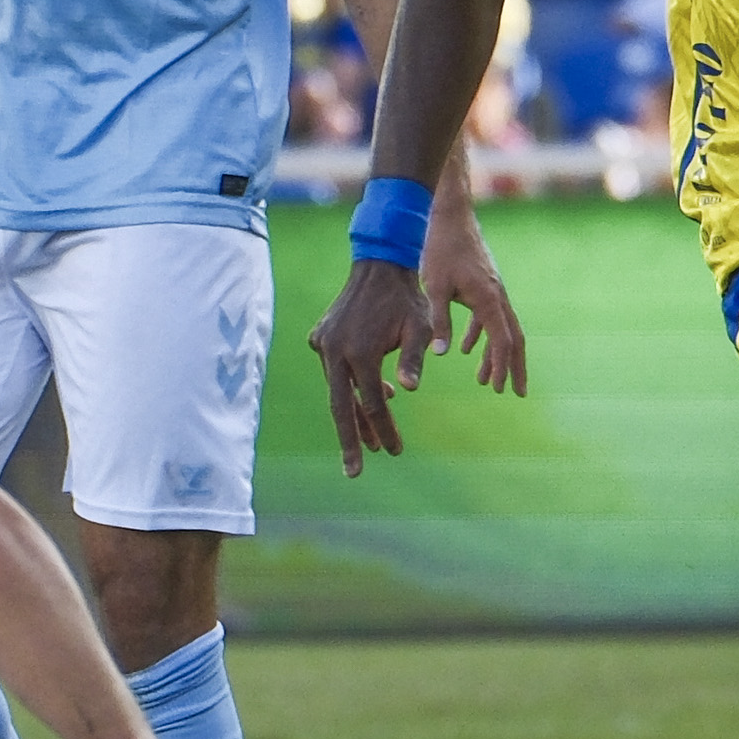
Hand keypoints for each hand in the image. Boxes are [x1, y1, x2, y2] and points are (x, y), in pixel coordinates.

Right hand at [307, 257, 431, 473]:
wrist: (377, 266)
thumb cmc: (406, 299)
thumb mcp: (419, 328)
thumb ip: (414, 359)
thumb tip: (407, 391)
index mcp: (360, 352)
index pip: (373, 403)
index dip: (385, 430)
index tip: (394, 452)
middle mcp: (335, 351)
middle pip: (342, 407)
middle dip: (350, 442)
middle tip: (355, 472)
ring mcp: (323, 345)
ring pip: (338, 390)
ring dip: (356, 413)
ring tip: (372, 440)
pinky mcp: (319, 338)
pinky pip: (335, 372)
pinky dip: (351, 386)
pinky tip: (372, 397)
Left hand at [414, 197, 529, 401]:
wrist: (451, 216)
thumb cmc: (441, 249)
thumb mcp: (435, 287)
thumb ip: (439, 320)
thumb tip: (441, 354)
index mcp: (489, 299)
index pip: (503, 341)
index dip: (503, 367)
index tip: (501, 390)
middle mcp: (497, 297)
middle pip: (514, 339)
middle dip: (516, 368)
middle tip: (518, 393)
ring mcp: (493, 291)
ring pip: (502, 329)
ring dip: (496, 355)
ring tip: (486, 381)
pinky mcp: (485, 285)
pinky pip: (489, 317)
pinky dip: (482, 335)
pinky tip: (467, 349)